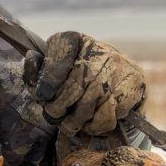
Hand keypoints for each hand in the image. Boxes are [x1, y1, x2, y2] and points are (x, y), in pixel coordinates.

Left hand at [26, 31, 145, 141]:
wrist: (114, 83)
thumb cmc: (72, 81)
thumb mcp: (49, 75)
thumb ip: (35, 72)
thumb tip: (31, 57)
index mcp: (73, 40)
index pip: (60, 54)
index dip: (49, 79)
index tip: (43, 96)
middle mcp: (98, 49)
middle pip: (73, 86)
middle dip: (59, 108)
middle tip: (55, 116)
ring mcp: (119, 65)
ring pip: (90, 104)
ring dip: (76, 121)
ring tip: (71, 123)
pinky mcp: (133, 84)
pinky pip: (108, 114)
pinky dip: (96, 125)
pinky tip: (92, 122)